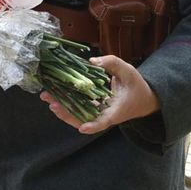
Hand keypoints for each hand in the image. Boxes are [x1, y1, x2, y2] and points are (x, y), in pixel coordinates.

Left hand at [41, 55, 159, 134]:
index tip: (83, 128)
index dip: (94, 125)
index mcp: (117, 110)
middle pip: (84, 120)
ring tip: (47, 98)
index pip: (106, 120)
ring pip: (78, 116)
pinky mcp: (93, 110)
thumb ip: (112, 63)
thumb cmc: (136, 85)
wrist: (142, 99)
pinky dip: (66, 104)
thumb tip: (92, 61)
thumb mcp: (128, 70)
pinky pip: (78, 110)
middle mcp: (105, 116)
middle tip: (52, 103)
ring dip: (62, 109)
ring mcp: (98, 114)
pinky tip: (55, 95)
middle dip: (67, 114)